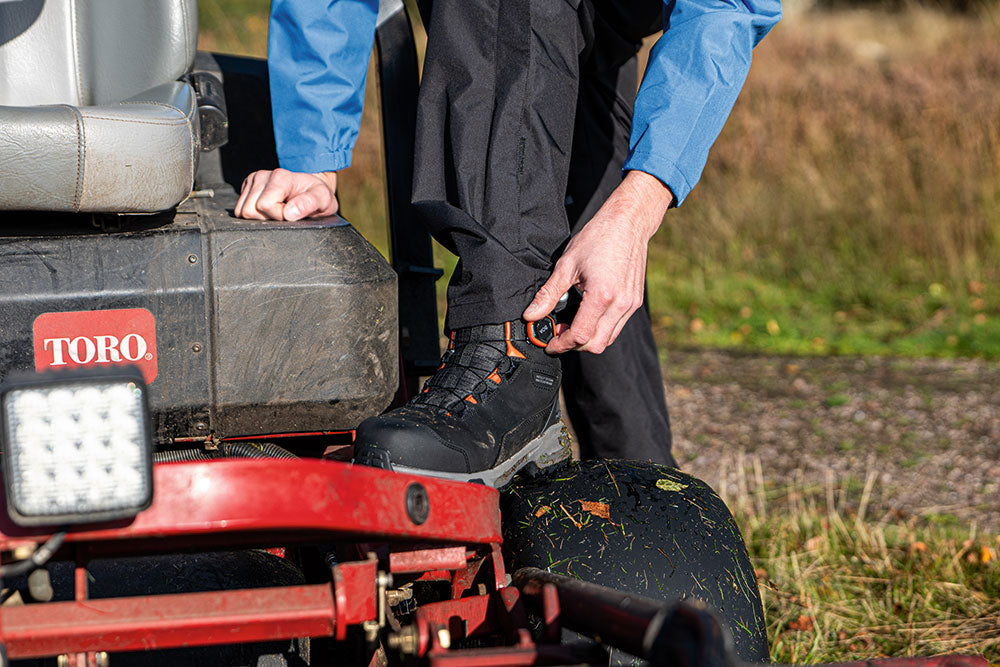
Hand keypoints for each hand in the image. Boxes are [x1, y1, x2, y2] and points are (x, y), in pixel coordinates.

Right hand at [234, 168, 338, 220]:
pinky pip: (240, 209)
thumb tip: (289, 213)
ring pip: (242, 211)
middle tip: (283, 213)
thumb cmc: (316, 194)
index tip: (291, 213)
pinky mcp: (247, 187)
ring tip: (277, 211)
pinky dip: (254, 214)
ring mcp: (252, 180)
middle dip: (267, 218)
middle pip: (249, 210)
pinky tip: (269, 210)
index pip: (264, 205)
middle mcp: (263, 175)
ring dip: (260, 217)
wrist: (310, 188)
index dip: (278, 215)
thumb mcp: (323, 199)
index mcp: (280, 177)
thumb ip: (308, 204)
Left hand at [523, 171, 673, 353]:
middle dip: (574, 345)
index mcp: (601, 296)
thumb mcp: (567, 264)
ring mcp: (630, 304)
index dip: (561, 344)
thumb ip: (548, 294)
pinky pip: (617, 326)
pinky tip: (588, 314)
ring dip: (589, 339)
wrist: (629, 222)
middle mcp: (620, 304)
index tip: (550, 344)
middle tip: (558, 335)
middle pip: (596, 345)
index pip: (580, 336)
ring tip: (571, 324)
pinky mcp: (634, 301)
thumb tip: (531, 315)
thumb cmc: (599, 237)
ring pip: (608, 339)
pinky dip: (601, 328)